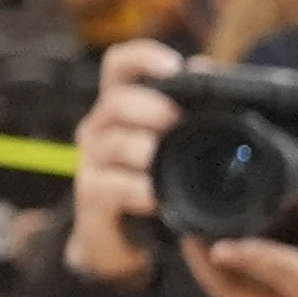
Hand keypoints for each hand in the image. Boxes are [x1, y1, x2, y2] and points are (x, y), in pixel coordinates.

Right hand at [63, 38, 184, 284]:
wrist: (122, 239)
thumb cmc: (151, 181)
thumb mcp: (170, 143)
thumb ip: (188, 107)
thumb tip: (206, 66)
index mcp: (121, 107)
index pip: (119, 65)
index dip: (143, 57)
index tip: (173, 66)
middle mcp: (100, 127)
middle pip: (116, 100)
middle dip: (150, 107)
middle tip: (176, 120)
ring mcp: (92, 161)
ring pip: (113, 142)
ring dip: (144, 149)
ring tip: (162, 159)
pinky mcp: (91, 195)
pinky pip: (111, 186)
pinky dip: (137, 189)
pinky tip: (155, 196)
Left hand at [187, 184, 297, 296]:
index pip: (283, 275)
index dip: (251, 259)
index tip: (219, 248)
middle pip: (236, 288)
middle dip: (206, 261)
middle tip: (187, 225)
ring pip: (222, 292)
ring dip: (201, 263)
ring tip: (188, 230)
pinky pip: (222, 293)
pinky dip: (208, 269)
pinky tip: (198, 244)